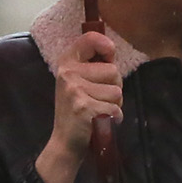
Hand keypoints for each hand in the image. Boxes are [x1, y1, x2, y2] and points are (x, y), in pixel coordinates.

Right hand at [34, 26, 125, 182]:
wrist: (64, 143)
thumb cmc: (76, 111)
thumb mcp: (77, 82)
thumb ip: (92, 66)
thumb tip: (112, 52)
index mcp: (67, 63)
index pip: (88, 39)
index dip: (106, 45)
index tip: (110, 54)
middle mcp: (68, 74)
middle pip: (113, 70)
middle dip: (114, 86)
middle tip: (100, 99)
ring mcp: (75, 91)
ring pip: (117, 91)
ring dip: (115, 104)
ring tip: (99, 111)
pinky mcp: (84, 108)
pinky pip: (115, 109)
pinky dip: (114, 118)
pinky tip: (102, 122)